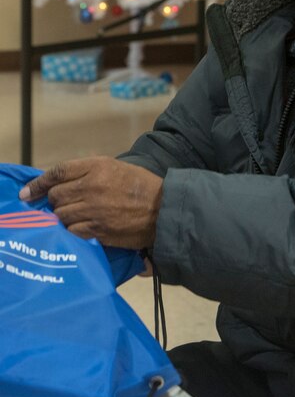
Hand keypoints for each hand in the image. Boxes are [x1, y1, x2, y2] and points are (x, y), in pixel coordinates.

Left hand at [19, 157, 162, 248]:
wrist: (163, 209)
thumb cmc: (142, 187)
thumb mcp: (117, 168)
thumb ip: (89, 172)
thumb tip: (60, 183)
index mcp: (99, 166)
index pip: (58, 172)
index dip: (39, 182)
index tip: (28, 191)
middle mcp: (93, 186)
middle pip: (56, 195)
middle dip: (55, 201)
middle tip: (64, 205)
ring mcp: (94, 209)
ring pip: (61, 215)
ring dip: (64, 217)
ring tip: (77, 216)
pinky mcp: (97, 229)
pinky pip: (71, 231)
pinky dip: (73, 230)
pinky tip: (83, 227)